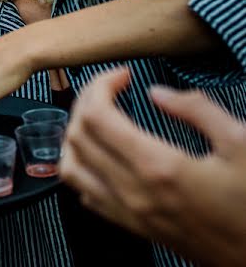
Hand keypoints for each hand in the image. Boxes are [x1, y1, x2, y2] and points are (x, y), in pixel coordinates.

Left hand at [60, 67, 245, 266]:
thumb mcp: (243, 144)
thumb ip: (198, 111)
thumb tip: (159, 93)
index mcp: (157, 167)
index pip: (97, 117)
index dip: (100, 85)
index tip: (121, 75)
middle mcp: (133, 191)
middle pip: (77, 136)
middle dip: (85, 101)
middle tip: (108, 87)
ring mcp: (128, 212)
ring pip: (71, 167)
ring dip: (75, 134)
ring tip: (96, 116)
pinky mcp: (132, 225)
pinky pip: (85, 192)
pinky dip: (80, 166)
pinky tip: (100, 153)